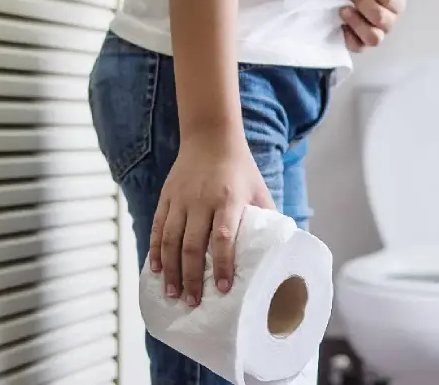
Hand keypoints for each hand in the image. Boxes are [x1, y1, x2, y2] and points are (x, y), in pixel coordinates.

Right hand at [149, 131, 275, 306]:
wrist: (211, 137)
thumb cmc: (241, 169)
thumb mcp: (260, 190)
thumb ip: (269, 218)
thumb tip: (283, 250)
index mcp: (228, 199)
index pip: (223, 237)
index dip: (223, 264)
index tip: (224, 289)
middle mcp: (201, 200)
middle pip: (192, 244)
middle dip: (192, 277)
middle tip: (193, 302)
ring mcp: (181, 199)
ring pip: (170, 239)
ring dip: (171, 270)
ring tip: (172, 293)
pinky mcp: (167, 197)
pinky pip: (158, 227)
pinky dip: (155, 250)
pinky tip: (156, 270)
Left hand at [340, 0, 412, 52]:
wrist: (354, 4)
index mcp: (397, 5)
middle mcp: (389, 23)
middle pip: (380, 17)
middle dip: (361, 0)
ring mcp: (376, 36)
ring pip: (373, 37)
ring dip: (356, 21)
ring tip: (343, 9)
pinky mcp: (361, 46)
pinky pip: (357, 47)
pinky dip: (349, 38)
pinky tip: (341, 26)